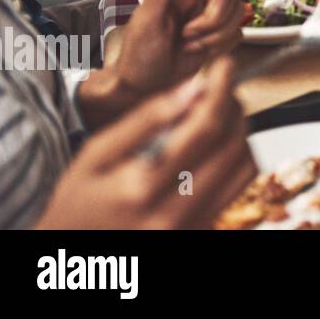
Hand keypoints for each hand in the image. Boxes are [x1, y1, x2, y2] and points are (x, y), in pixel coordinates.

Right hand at [35, 59, 255, 229]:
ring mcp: (193, 227)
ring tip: (217, 113)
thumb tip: (192, 87)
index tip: (224, 65)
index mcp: (142, 188)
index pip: (204, 129)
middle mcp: (174, 213)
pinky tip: (215, 144)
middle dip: (233, 107)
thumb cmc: (77, 203)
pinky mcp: (203, 231)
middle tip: (219, 87)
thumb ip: (145, 121)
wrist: (75, 255)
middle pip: (232, 146)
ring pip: (244, 167)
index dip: (221, 89)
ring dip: (239, 132)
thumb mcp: (94, 156)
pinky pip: (238, 189)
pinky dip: (236, 158)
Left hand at [78, 0, 244, 128]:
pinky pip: (237, 33)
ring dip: (216, 34)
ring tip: (189, 43)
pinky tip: (198, 51)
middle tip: (191, 31)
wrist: (143, 87)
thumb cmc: (137, 56)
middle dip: (215, 16)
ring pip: (237, 13)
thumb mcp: (146, 21)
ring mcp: (208, 16)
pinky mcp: (218, 36)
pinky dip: (221, 46)